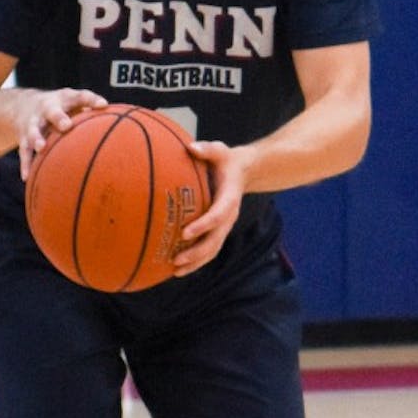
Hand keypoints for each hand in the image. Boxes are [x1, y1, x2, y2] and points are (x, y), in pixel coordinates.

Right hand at [15, 88, 107, 179]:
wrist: (23, 104)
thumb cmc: (61, 107)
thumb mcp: (75, 102)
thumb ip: (93, 111)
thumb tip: (120, 124)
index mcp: (64, 99)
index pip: (80, 97)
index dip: (91, 100)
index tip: (103, 105)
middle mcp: (47, 108)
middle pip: (53, 112)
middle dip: (59, 118)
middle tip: (66, 126)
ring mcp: (33, 122)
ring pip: (34, 130)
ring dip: (37, 138)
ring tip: (41, 147)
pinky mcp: (23, 136)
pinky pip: (24, 151)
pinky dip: (26, 163)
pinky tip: (28, 177)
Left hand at [173, 140, 245, 276]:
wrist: (242, 172)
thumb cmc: (226, 160)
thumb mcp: (220, 150)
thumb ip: (208, 149)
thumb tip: (191, 147)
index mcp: (229, 198)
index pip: (218, 215)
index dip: (203, 225)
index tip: (185, 233)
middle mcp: (228, 216)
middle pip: (215, 240)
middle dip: (196, 252)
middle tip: (176, 259)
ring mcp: (224, 226)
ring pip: (212, 250)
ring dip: (195, 262)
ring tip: (175, 270)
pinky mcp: (218, 231)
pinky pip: (209, 249)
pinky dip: (196, 261)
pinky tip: (178, 268)